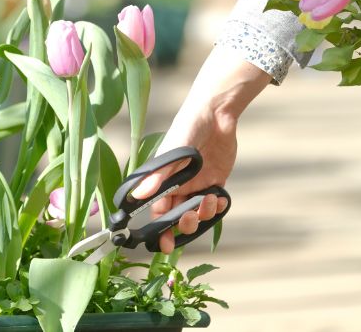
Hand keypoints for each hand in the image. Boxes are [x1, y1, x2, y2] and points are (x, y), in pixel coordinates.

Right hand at [129, 49, 270, 252]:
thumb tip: (140, 196)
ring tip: (210, 200)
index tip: (165, 246)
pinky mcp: (216, 179)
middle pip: (178, 217)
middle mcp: (179, 186)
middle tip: (191, 217)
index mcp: (164, 181)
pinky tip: (220, 198)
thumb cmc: (188, 128)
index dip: (161, 231)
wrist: (216, 113)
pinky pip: (215, 202)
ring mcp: (198, 184)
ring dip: (204, 213)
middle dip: (185, 224)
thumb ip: (159, 176)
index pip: (159, 213)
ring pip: (198, 212)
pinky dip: (218, 205)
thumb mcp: (173, 153)